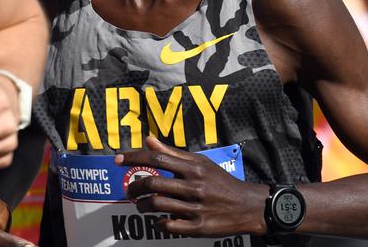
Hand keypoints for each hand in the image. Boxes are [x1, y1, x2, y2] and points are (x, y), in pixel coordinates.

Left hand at [117, 137, 266, 236]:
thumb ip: (173, 153)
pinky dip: (158, 223)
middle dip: (135, 187)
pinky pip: (169, 226)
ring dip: (142, 206)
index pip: (157, 159)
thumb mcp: (200, 163)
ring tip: (139, 206)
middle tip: (130, 190)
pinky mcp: (199, 227)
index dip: (134, 158)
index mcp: (194, 168)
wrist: (249, 206)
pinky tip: (157, 220)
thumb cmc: (220, 182)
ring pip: (158, 205)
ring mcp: (197, 207)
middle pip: (153, 184)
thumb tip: (149, 140)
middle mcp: (194, 186)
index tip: (118, 160)